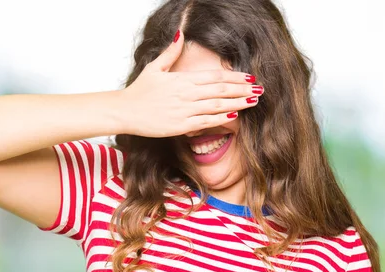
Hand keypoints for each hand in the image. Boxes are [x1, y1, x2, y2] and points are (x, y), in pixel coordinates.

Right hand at [114, 29, 262, 137]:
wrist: (124, 111)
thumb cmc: (139, 91)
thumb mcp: (154, 67)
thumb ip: (170, 52)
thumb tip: (180, 32)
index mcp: (182, 79)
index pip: (215, 76)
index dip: (235, 76)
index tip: (250, 77)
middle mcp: (187, 94)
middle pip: (221, 89)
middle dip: (242, 89)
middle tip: (260, 89)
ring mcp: (185, 110)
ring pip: (217, 105)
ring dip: (238, 102)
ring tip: (254, 101)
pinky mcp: (181, 126)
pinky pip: (206, 121)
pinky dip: (221, 118)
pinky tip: (235, 115)